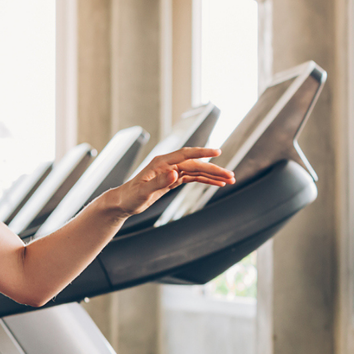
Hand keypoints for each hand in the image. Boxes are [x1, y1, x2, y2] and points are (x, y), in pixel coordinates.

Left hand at [110, 147, 234, 216]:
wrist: (123, 202)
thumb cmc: (130, 196)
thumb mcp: (143, 191)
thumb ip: (159, 182)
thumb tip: (175, 173)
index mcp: (161, 163)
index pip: (186, 154)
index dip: (202, 152)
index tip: (217, 151)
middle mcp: (168, 165)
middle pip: (195, 164)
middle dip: (214, 169)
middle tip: (231, 175)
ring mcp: (171, 172)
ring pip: (196, 171)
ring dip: (212, 175)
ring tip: (230, 180)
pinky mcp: (172, 180)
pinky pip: (192, 178)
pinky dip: (205, 180)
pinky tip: (217, 183)